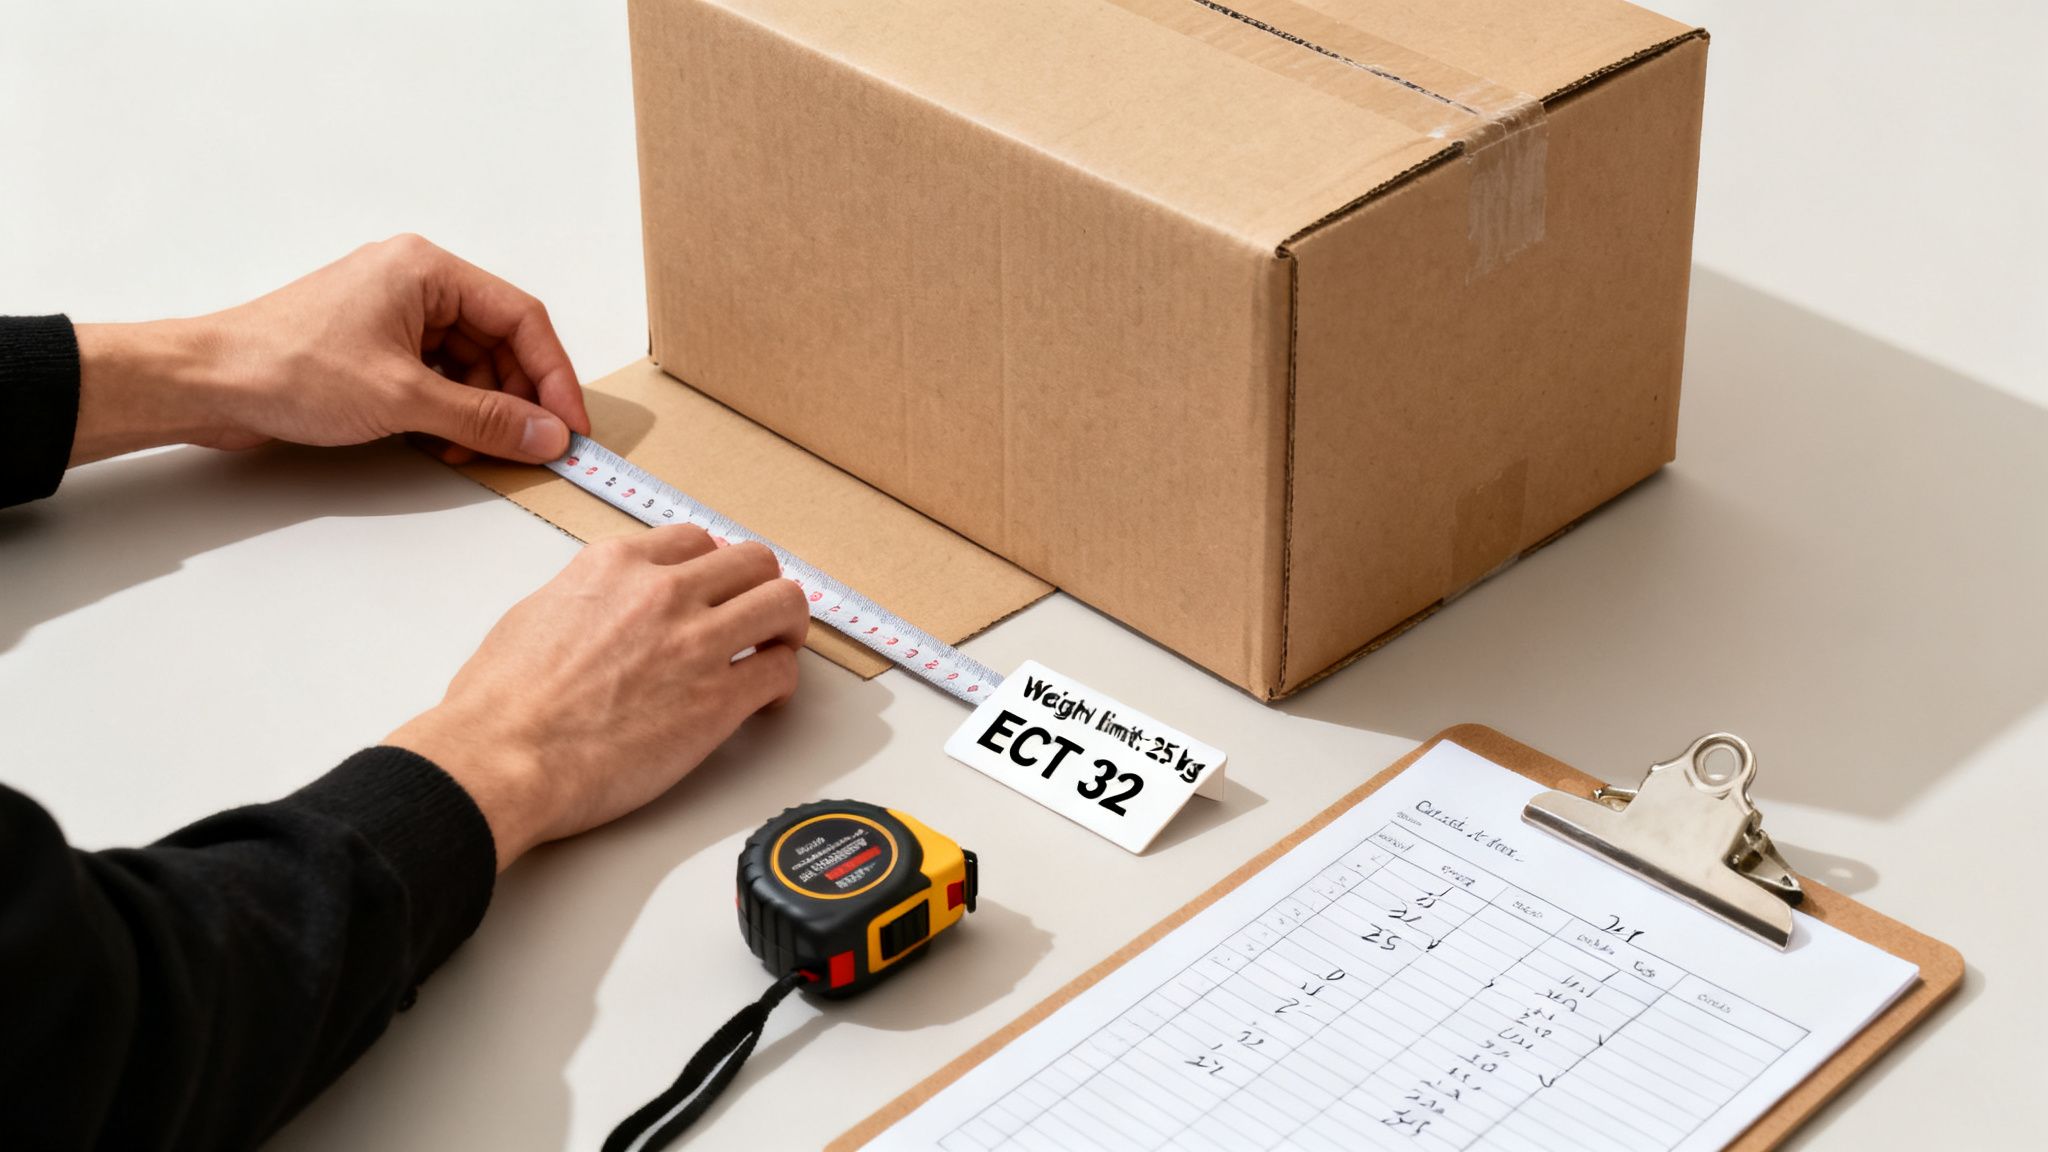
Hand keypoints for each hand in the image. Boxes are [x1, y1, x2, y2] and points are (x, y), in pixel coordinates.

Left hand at [69, 234, 589, 465]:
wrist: (207, 384)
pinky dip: (449, 413)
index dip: (553, 376)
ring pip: (470, 366)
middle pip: (499, 344)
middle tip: (532, 446)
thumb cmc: (286, 367)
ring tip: (469, 449)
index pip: (521, 318)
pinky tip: (442, 442)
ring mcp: (394, 316)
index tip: (571, 425)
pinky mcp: (375, 349)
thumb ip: (486, 419)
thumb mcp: (404, 399)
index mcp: (427, 270)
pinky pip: (438, 379)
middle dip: (516, 399)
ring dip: (479, 412)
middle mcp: (415, 283)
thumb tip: (546, 434)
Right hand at [386, 527, 809, 870]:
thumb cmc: (503, 703)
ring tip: (775, 650)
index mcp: (618, 565)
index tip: (716, 591)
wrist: (502, 756)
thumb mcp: (537, 613)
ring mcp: (698, 642)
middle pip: (753, 561)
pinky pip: (781, 671)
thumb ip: (590, 597)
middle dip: (761, 588)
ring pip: (785, 602)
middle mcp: (664, 592)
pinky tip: (765, 700)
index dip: (713, 569)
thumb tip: (608, 609)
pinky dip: (782, 683)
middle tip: (758, 619)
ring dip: (787, 626)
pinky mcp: (719, 700)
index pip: (696, 540)